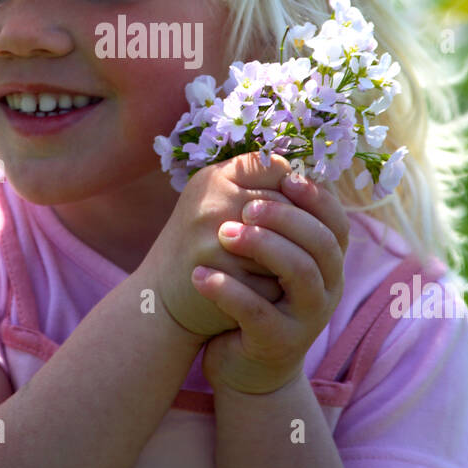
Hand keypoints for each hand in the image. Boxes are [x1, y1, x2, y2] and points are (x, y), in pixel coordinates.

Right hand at [140, 152, 297, 339]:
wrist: (161, 297)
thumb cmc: (198, 244)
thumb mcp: (214, 201)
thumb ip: (254, 181)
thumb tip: (307, 175)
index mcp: (213, 179)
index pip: (279, 169)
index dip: (290, 189)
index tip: (285, 207)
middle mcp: (213, 205)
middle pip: (285, 206)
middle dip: (291, 226)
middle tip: (283, 240)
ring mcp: (218, 242)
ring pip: (287, 242)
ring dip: (290, 255)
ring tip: (278, 263)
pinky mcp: (226, 279)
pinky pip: (277, 278)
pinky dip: (279, 285)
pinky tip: (269, 287)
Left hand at [195, 168, 350, 394]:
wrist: (244, 359)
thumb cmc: (257, 294)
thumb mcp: (269, 255)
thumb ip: (272, 214)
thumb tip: (268, 156)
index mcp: (329, 261)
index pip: (335, 220)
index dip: (314, 196)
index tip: (284, 177)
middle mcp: (329, 288)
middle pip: (320, 242)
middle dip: (284, 217)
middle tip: (245, 205)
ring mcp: (308, 318)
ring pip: (299, 273)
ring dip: (261, 246)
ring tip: (223, 235)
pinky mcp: (281, 343)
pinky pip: (259, 312)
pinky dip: (229, 291)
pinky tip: (201, 275)